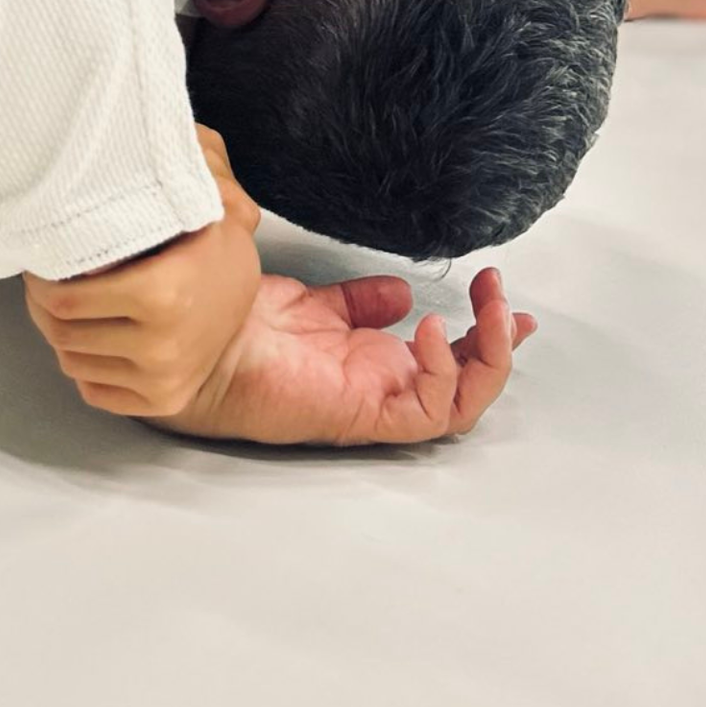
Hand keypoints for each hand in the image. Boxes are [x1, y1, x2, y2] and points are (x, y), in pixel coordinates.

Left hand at [24, 138, 262, 418]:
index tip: (45, 256)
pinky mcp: (157, 404)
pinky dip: (84, 363)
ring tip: (70, 303)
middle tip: (47, 278)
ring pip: (71, 361)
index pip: (63, 297)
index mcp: (162, 293)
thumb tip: (172, 127)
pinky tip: (95, 333)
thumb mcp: (210, 199)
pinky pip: (91, 389)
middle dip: (43, 302)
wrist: (250, 313)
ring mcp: (158, 380)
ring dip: (61, 332)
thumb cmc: (217, 250)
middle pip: (59, 330)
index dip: (41, 275)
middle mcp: (159, 345)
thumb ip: (191, 164)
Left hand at [151, 267, 535, 447]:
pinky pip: (424, 410)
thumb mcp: (316, 304)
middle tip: (505, 300)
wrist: (199, 345)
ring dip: (487, 356)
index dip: (482, 332)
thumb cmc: (240, 327)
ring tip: (490, 310)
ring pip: (461, 403)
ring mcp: (373, 404)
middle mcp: (380, 388)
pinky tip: (430, 331)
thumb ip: (359, 302)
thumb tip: (401, 291)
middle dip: (497, 343)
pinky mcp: (359, 415)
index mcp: (371, 363)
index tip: (499, 294)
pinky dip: (441, 372)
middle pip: (467, 384)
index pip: (446, 357)